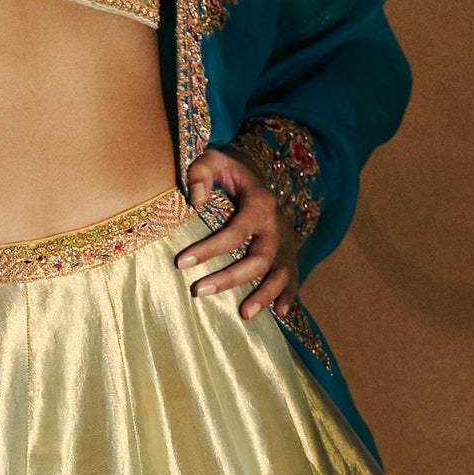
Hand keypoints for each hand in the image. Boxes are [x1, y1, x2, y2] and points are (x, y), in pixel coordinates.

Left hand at [177, 152, 298, 319]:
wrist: (258, 176)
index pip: (235, 232)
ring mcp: (286, 242)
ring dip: (265, 295)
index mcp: (259, 204)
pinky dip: (289, 296)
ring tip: (244, 314)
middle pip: (259, 259)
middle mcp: (277, 225)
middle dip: (230, 278)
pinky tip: (280, 314)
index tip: (180, 263)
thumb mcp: (213, 160)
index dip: (208, 249)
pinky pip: (293, 277)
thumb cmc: (229, 172)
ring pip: (280, 273)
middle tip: (198, 291)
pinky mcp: (288, 254)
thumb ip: (200, 172)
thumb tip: (195, 200)